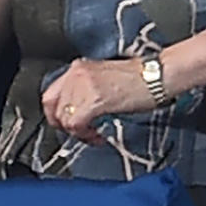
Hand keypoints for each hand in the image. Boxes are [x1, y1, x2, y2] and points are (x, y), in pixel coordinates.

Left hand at [40, 57, 155, 143]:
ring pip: (64, 118)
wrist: (155, 76)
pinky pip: (76, 124)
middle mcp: (76, 74)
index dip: (55, 114)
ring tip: (93, 135)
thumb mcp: (103, 79)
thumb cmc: (138, 78)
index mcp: (78, 68)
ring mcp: (84, 85)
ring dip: (78, 133)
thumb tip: (75, 110)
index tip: (65, 125)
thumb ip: (84, 90)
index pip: (50, 94)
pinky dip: (85, 135)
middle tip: (79, 133)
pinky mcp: (95, 100)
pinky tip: (98, 136)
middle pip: (53, 107)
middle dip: (64, 126)